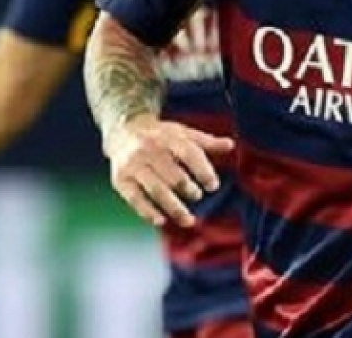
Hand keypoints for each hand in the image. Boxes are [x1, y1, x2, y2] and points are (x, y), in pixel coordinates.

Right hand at [105, 115, 233, 227]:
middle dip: (188, 189)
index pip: (190, 154)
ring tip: (189, 220)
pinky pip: (135, 199)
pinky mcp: (121, 180)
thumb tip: (231, 145)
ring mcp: (134, 165)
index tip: (213, 185)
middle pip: (173, 174)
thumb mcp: (184, 134)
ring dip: (174, 208)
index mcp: (169, 137)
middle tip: (197, 195)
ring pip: (156, 190)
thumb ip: (207, 142)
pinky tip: (161, 221)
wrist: (124, 131)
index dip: (203, 171)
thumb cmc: (161, 136)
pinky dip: (148, 212)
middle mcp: (149, 150)